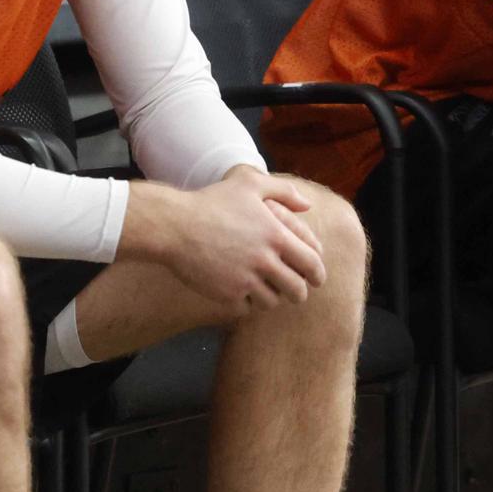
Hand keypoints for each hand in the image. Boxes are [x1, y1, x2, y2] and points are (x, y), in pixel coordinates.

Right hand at [120, 166, 326, 309]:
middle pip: (297, 290)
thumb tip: (308, 206)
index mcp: (276, 235)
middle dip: (299, 293)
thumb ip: (284, 191)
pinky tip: (244, 293)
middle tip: (296, 292)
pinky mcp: (227, 294)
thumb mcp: (249, 184)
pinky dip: (249, 303)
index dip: (318, 274)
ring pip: (273, 301)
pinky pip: (248, 307)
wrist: (174, 225)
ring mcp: (246, 280)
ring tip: (268, 291)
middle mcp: (265, 260)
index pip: (312, 264)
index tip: (316, 279)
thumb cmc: (212, 202)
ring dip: (273, 298)